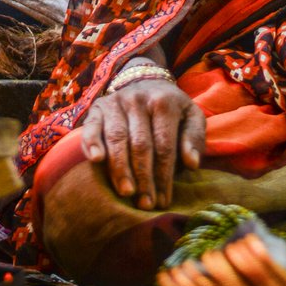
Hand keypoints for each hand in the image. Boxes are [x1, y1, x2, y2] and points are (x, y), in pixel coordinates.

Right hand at [81, 79, 205, 210]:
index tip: (163, 201)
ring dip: (120, 168)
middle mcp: (138, 99)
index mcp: (164, 102)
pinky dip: (92, 142)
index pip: (164, 145)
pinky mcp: (98, 107)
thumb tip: (192, 163)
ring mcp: (116, 102)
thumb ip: (194, 138)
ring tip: (126, 192)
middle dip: (143, 177)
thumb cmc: (172, 109)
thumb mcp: (192, 116)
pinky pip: (92, 126)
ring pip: (117, 138)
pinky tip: (96, 160)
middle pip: (140, 144)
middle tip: (145, 204)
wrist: (147, 82)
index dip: (164, 175)